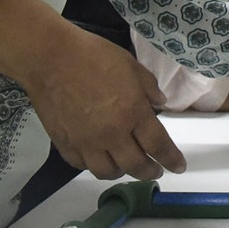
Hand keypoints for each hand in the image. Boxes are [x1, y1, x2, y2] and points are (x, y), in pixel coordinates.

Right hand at [22, 25, 186, 180]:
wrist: (50, 58)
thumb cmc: (93, 55)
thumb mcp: (130, 65)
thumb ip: (149, 87)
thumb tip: (160, 102)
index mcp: (133, 112)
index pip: (158, 145)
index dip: (171, 159)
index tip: (178, 167)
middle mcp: (112, 134)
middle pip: (136, 165)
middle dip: (150, 172)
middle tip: (156, 171)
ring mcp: (86, 142)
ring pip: (107, 172)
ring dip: (122, 172)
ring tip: (126, 166)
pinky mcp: (65, 143)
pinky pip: (82, 165)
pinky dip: (93, 165)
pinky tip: (97, 158)